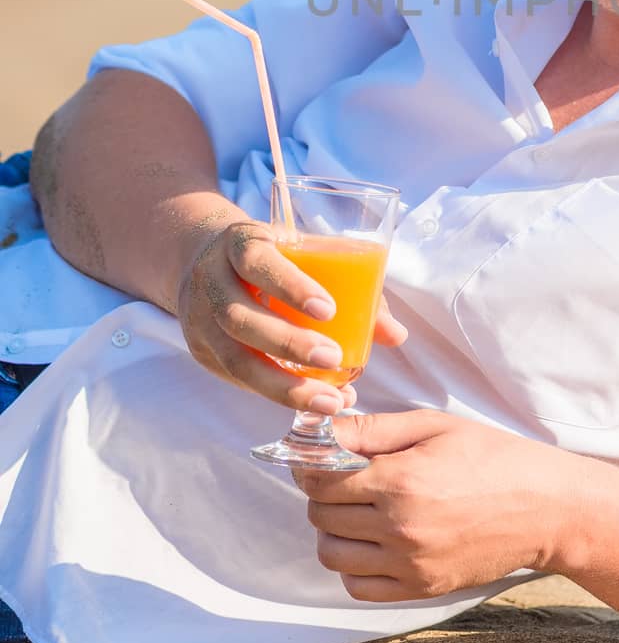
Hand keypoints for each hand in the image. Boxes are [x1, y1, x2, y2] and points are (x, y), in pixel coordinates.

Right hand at [175, 220, 407, 414]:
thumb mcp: (303, 251)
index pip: (257, 261)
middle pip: (240, 317)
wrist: (203, 256)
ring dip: (283, 385)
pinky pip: (235, 377)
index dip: (290, 286)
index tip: (328, 310)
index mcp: (240, 242)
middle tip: (334, 359)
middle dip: (289, 344)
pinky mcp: (202, 351)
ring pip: (234, 358)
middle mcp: (211, 279)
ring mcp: (199, 318)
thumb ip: (352, 285)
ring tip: (329, 400)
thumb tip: (395, 335)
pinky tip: (308, 401)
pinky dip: (274, 392)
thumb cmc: (273, 254)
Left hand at [293, 409, 586, 601]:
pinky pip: (359, 588)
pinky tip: (372, 541)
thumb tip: (322, 432)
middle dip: (322, 494)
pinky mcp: (420, 589)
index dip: (312, 466)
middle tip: (342, 479)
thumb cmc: (492, 456)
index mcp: (401, 481)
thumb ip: (374, 429)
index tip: (319, 458)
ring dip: (333, 530)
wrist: (544, 507)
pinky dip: (353, 566)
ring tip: (357, 510)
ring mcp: (409, 564)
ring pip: (333, 555)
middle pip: (322, 516)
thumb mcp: (435, 426)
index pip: (322, 481)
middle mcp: (399, 527)